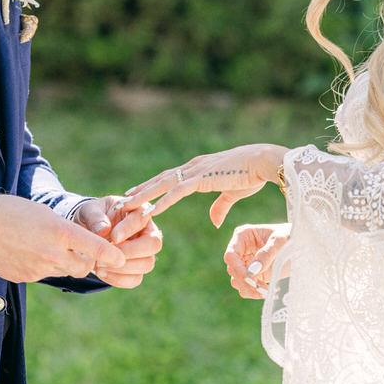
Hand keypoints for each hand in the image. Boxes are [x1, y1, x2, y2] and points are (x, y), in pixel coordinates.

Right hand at [0, 194, 126, 283]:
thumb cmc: (9, 211)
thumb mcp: (42, 212)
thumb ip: (63, 229)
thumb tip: (77, 245)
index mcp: (59, 231)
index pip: (96, 247)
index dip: (111, 255)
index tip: (121, 259)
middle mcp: (52, 253)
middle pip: (84, 267)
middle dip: (87, 262)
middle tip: (81, 251)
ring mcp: (39, 268)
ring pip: (64, 271)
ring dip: (64, 263)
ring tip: (45, 246)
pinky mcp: (26, 277)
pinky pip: (43, 274)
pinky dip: (42, 266)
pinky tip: (27, 252)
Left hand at [72, 195, 162, 288]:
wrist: (89, 232)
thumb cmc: (93, 217)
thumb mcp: (89, 210)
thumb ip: (95, 217)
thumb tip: (103, 230)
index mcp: (139, 211)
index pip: (141, 220)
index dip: (128, 229)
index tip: (113, 237)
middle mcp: (148, 232)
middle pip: (154, 245)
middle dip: (130, 252)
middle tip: (108, 254)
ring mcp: (145, 252)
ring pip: (147, 264)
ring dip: (123, 268)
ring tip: (99, 264)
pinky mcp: (138, 268)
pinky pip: (135, 279)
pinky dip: (118, 279)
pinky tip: (101, 273)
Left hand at [122, 143, 287, 225]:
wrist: (265, 161)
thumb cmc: (252, 174)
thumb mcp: (233, 194)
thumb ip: (220, 206)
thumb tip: (213, 222)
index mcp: (197, 169)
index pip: (167, 180)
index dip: (149, 189)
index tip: (132, 198)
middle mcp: (192, 168)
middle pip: (158, 182)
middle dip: (138, 195)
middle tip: (119, 207)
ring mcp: (195, 171)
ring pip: (162, 186)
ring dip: (142, 199)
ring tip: (124, 209)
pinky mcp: (202, 178)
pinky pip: (177, 192)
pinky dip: (162, 202)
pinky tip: (149, 211)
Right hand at [224, 222, 288, 298]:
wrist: (303, 244)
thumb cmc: (291, 235)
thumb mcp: (281, 240)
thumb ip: (266, 254)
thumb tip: (251, 271)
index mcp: (243, 235)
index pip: (231, 255)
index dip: (238, 269)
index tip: (251, 279)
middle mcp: (241, 249)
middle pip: (233, 270)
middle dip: (246, 281)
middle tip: (263, 288)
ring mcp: (246, 263)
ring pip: (237, 281)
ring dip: (249, 288)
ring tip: (266, 290)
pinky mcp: (253, 275)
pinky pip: (246, 287)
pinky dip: (253, 292)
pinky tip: (266, 291)